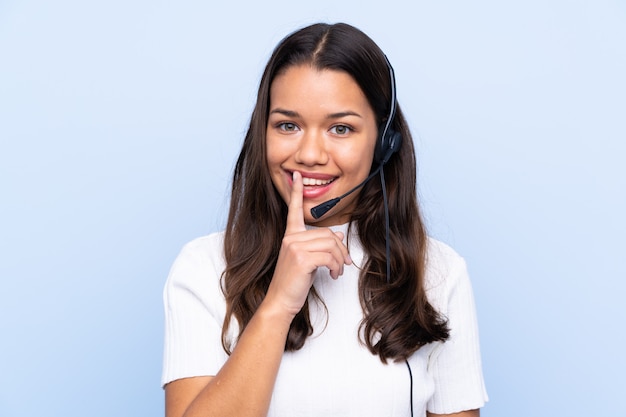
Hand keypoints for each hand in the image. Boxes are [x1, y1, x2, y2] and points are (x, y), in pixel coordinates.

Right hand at [265, 171, 351, 316]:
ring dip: (340, 260)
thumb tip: (339, 234)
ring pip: (331, 244)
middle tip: (343, 263)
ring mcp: (294, 247)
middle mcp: (291, 238)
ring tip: (337, 270)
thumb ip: (320, 245)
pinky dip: (336, 266)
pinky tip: (333, 274)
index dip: (296, 192)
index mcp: (290, 236)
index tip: (297, 176)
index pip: (293, 210)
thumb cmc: (293, 282)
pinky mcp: (301, 259)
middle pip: (327, 233)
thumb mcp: (308, 260)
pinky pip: (329, 256)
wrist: (281, 301)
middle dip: (340, 249)